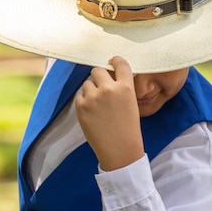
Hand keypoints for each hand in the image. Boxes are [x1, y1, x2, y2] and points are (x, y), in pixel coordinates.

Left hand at [75, 56, 144, 170]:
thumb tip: (110, 75)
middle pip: (98, 70)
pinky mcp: (81, 106)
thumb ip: (122, 87)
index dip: (114, 60)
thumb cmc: (128, 128)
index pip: (120, 63)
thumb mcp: (131, 103)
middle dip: (99, 77)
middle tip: (102, 87)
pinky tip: (92, 113)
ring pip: (87, 83)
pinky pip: (80, 96)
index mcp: (126, 88)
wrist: (119, 150)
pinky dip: (84, 102)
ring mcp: (93, 97)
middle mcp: (109, 89)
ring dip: (91, 90)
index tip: (111, 61)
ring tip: (98, 106)